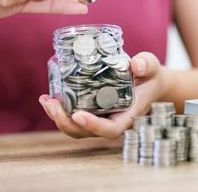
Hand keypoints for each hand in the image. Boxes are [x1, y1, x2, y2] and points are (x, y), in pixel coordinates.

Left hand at [39, 52, 171, 138]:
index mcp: (128, 116)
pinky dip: (59, 110)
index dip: (94, 126)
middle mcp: (111, 121)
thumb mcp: (152, 67)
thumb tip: (135, 65)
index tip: (78, 115)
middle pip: (86, 132)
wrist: (147, 81)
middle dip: (66, 123)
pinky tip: (47, 98)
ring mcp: (100, 118)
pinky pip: (73, 117)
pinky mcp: (91, 111)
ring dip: (58, 118)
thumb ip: (146, 65)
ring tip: (45, 101)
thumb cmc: (149, 76)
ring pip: (76, 128)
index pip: (111, 130)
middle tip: (52, 104)